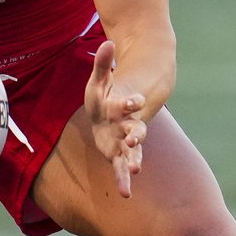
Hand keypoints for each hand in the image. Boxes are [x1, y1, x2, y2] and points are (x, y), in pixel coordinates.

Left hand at [84, 41, 146, 197]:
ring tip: (136, 169)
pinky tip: (125, 193)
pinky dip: (124, 180)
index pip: (127, 102)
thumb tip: (107, 42)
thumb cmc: (105, 94)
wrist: (113, 112)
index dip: (130, 101)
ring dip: (133, 159)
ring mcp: (125, 141)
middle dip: (136, 134)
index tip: (132, 100)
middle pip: (135, 129)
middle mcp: (128, 124)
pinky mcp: (119, 154)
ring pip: (133, 152)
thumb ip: (103, 63)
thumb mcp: (99, 79)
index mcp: (122, 105)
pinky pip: (121, 168)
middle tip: (135, 138)